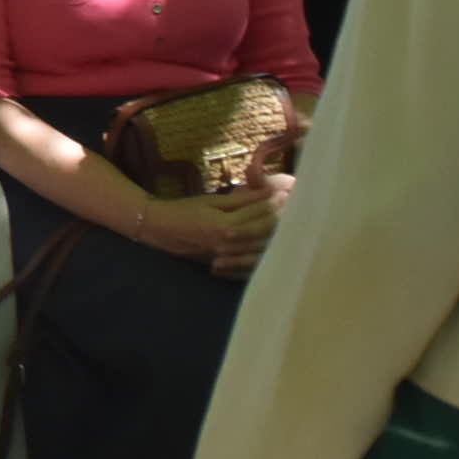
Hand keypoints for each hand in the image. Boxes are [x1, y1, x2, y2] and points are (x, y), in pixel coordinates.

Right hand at [141, 181, 288, 275]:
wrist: (161, 230)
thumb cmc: (184, 211)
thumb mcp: (211, 201)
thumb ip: (241, 200)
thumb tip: (267, 192)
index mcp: (226, 225)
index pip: (259, 213)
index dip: (275, 202)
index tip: (290, 192)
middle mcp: (231, 244)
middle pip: (266, 232)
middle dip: (282, 219)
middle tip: (296, 208)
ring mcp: (230, 258)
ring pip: (263, 249)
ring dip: (278, 236)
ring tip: (291, 225)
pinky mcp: (228, 266)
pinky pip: (254, 265)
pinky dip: (267, 257)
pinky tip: (277, 249)